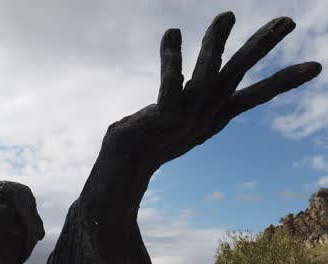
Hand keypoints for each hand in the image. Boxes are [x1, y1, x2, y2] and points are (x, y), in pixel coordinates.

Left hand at [105, 12, 320, 167]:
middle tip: (288, 21)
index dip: (283, 81)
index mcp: (213, 117)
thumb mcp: (180, 118)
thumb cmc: (151, 140)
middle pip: (238, 76)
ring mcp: (186, 118)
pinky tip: (173, 34)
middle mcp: (205, 116)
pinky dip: (172, 60)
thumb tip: (199, 76)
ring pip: (207, 74)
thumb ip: (193, 96)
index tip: (314, 67)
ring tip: (227, 14)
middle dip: (262, 48)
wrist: (125, 166)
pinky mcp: (163, 117)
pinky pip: (169, 84)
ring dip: (218, 43)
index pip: (253, 95)